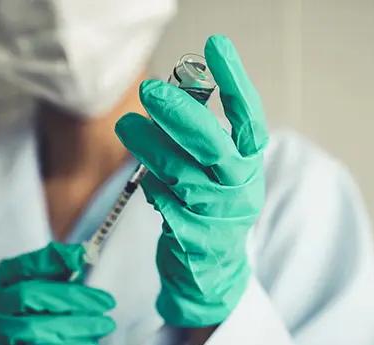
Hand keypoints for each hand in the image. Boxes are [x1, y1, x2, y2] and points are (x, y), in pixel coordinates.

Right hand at [0, 242, 115, 344]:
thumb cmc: (10, 338)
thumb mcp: (23, 307)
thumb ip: (48, 282)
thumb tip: (81, 258)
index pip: (20, 266)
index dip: (50, 259)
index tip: (80, 255)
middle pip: (29, 294)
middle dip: (73, 296)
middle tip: (105, 302)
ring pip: (35, 327)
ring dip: (77, 325)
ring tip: (103, 325)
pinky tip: (87, 343)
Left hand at [115, 34, 267, 327]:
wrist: (212, 270)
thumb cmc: (207, 207)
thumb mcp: (210, 169)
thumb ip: (194, 139)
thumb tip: (166, 97)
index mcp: (247, 163)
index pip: (247, 117)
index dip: (234, 81)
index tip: (216, 46)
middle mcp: (240, 187)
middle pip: (214, 147)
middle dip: (182, 115)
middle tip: (150, 90)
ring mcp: (221, 217)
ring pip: (185, 177)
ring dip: (153, 149)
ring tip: (126, 125)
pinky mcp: (198, 242)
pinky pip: (170, 210)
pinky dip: (157, 192)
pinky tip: (149, 184)